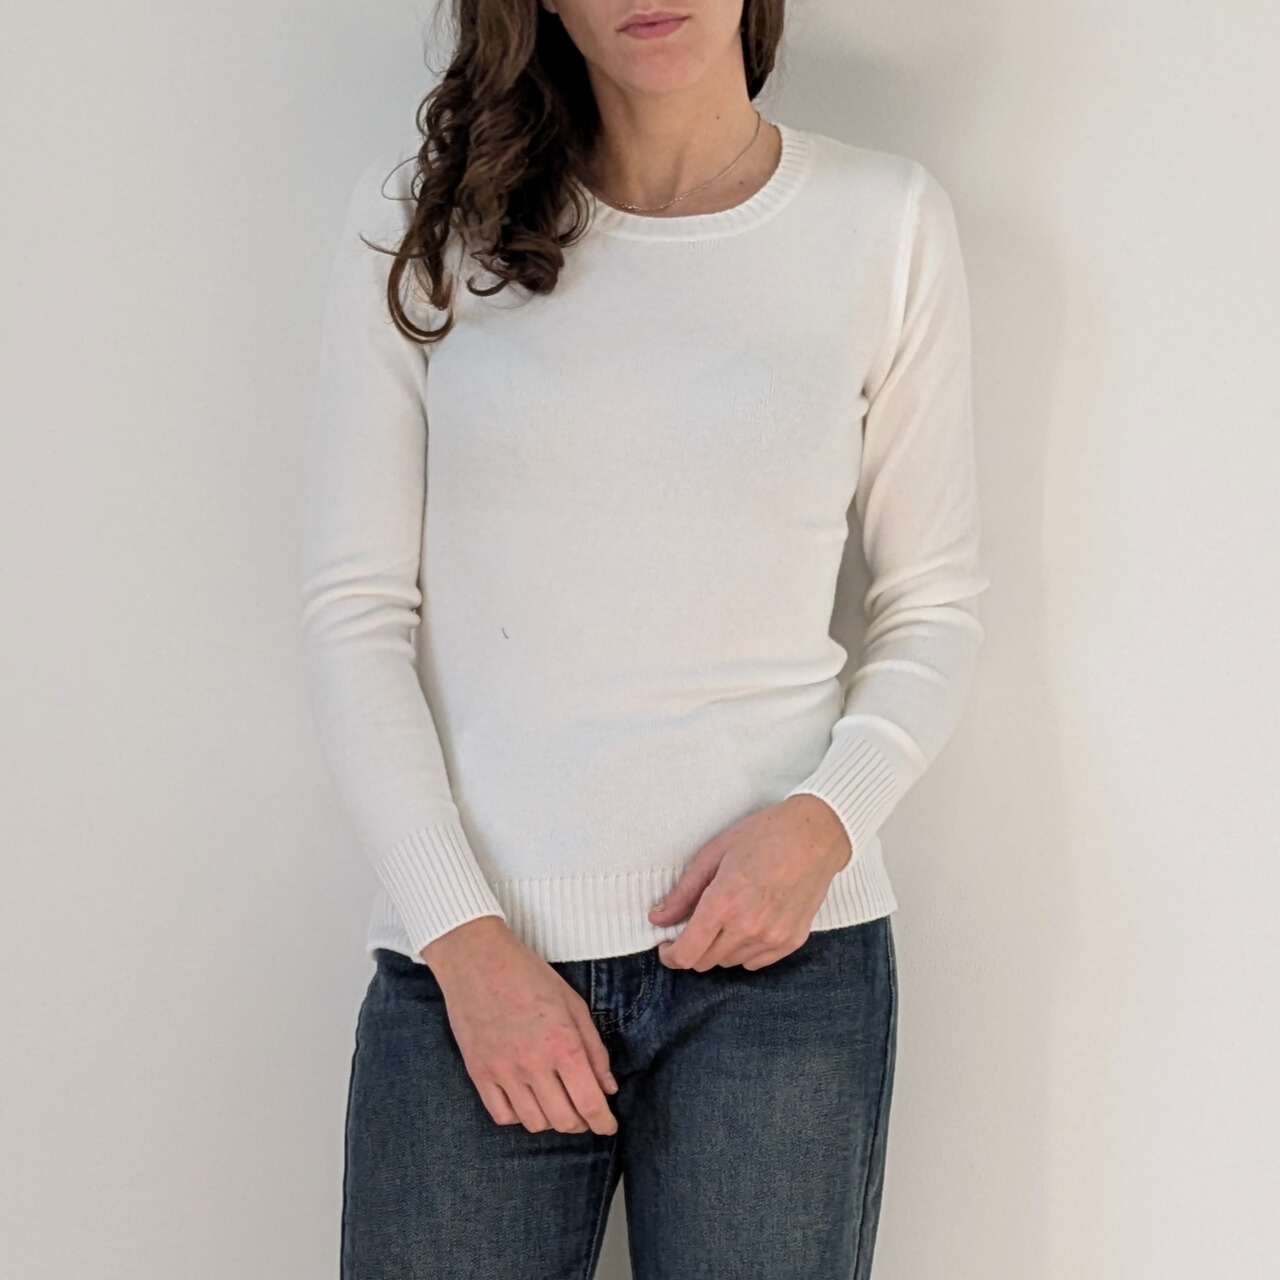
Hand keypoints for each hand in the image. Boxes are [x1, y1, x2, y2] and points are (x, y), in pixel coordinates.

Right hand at [420, 916, 618, 1135]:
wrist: (477, 960)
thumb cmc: (529, 975)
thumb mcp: (573, 1003)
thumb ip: (594, 1048)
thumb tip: (607, 1087)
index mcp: (563, 1043)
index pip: (589, 1103)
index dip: (604, 1123)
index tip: (608, 1126)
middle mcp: (533, 1064)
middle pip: (564, 1120)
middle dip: (582, 1123)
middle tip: (586, 1112)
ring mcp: (502, 1071)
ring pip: (534, 1123)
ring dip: (552, 1120)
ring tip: (557, 1103)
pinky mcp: (479, 1073)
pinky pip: (502, 1116)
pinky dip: (520, 1116)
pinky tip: (527, 1100)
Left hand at [648, 794, 851, 971]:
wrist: (816, 835)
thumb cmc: (763, 835)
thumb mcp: (714, 853)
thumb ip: (684, 892)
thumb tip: (657, 917)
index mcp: (724, 902)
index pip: (688, 953)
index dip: (671, 956)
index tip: (666, 946)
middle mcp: (748, 927)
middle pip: (705, 962)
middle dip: (692, 949)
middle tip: (693, 926)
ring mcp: (772, 937)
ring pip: (730, 963)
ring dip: (718, 948)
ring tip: (725, 919)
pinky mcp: (791, 942)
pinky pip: (755, 962)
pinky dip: (744, 951)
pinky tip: (747, 925)